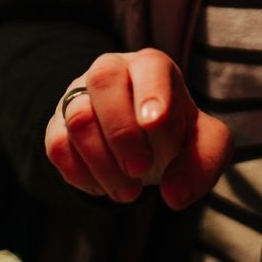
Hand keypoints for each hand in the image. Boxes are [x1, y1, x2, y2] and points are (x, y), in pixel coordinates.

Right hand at [43, 49, 232, 208]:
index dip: (150, 92)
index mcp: (152, 67)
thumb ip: (202, 162)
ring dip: (104, 164)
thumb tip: (174, 195)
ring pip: (78, 118)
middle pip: (103, 80)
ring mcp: (79, 96)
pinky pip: (58, 145)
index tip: (154, 123)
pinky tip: (104, 185)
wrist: (140, 140)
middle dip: (121, 131)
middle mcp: (112, 71)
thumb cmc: (175, 133)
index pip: (149, 66)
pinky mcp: (58, 125)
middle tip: (141, 169)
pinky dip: (81, 174)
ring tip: (129, 191)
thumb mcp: (204, 144)